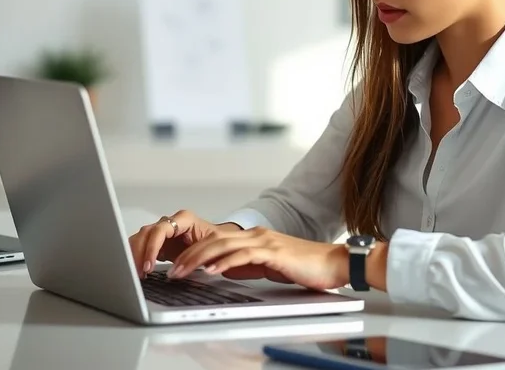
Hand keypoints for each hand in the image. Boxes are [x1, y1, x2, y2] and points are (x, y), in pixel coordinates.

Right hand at [128, 209, 241, 277]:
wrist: (214, 244)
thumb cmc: (213, 243)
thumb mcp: (207, 249)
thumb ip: (192, 257)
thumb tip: (178, 270)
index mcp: (183, 219)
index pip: (160, 230)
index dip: (152, 248)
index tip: (149, 265)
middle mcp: (170, 222)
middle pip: (146, 234)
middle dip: (139, 254)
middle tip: (139, 273)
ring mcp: (161, 231)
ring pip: (140, 239)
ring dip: (135, 256)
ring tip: (136, 274)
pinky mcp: (157, 242)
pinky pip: (141, 246)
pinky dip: (136, 258)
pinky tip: (137, 270)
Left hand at [167, 227, 349, 290]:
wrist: (332, 263)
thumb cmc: (303, 266)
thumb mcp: (266, 265)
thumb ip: (245, 264)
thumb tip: (220, 269)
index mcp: (254, 237)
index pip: (216, 240)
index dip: (193, 251)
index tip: (177, 265)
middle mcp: (257, 235)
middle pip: (214, 240)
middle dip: (189, 255)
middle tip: (172, 269)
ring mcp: (265, 241)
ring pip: (224, 245)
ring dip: (200, 259)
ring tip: (183, 271)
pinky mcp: (274, 251)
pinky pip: (244, 255)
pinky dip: (225, 262)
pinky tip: (212, 270)